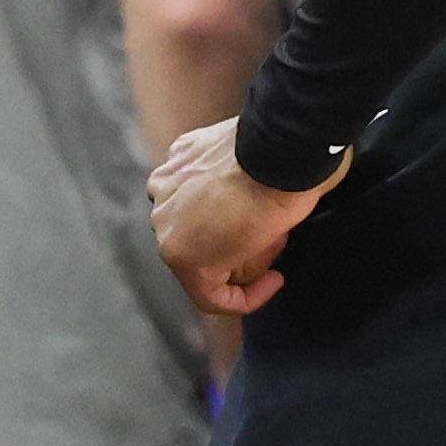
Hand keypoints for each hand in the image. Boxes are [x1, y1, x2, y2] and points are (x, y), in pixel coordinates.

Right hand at [150, 120, 338, 315]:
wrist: (283, 149)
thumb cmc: (278, 201)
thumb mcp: (262, 252)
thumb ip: (240, 266)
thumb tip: (240, 265)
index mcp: (180, 255)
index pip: (210, 297)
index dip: (247, 297)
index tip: (272, 279)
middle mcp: (161, 222)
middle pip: (196, 253)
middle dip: (231, 254)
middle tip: (265, 245)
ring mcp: (165, 184)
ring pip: (190, 215)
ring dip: (216, 219)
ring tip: (252, 211)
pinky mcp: (179, 155)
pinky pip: (190, 181)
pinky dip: (211, 186)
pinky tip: (237, 183)